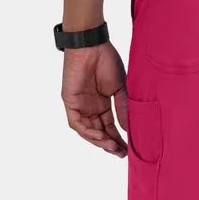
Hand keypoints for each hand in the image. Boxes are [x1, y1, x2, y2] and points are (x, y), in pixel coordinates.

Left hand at [60, 41, 128, 155]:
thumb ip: (123, 108)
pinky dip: (87, 132)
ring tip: (112, 148)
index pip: (110, 127)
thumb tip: (128, 129)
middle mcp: (90, 107)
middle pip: (99, 132)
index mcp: (102, 104)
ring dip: (99, 141)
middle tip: (121, 154)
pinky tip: (100, 136)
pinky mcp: (70, 102)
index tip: (128, 150)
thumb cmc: (106, 61)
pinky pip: (76, 123)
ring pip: (87, 131)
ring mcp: (79, 105)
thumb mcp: (120, 88)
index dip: (118, 139)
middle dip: (109, 145)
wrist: (92, 45)